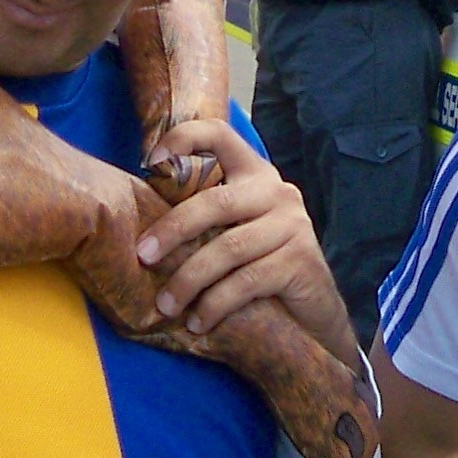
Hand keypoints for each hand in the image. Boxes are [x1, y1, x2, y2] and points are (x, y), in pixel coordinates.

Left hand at [136, 120, 351, 359]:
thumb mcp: (236, 232)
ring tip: (166, 305)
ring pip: (227, 249)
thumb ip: (207, 219)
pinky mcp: (299, 262)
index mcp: (255, 175)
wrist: (315, 310)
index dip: (185, 138)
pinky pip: (245, 282)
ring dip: (188, 281)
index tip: (152, 161)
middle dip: (172, 230)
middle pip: (214, 202)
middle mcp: (277, 193)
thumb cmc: (263, 267)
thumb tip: (141, 231)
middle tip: (143, 256)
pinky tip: (198, 322)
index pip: (221, 135)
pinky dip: (215, 305)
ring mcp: (291, 226)